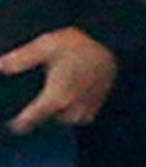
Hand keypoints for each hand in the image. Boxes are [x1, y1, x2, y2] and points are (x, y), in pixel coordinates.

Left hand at [2, 27, 117, 132]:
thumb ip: (19, 59)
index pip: (28, 123)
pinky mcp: (97, 106)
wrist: (112, 43)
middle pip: (46, 121)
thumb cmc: (77, 44)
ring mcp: (86, 109)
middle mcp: (71, 108)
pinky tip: (71, 93)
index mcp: (55, 98)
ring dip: (57, 111)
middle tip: (40, 91)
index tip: (11, 121)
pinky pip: (79, 117)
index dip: (16, 124)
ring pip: (63, 120)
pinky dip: (72, 110)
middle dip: (40, 111)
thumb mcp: (43, 46)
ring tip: (56, 91)